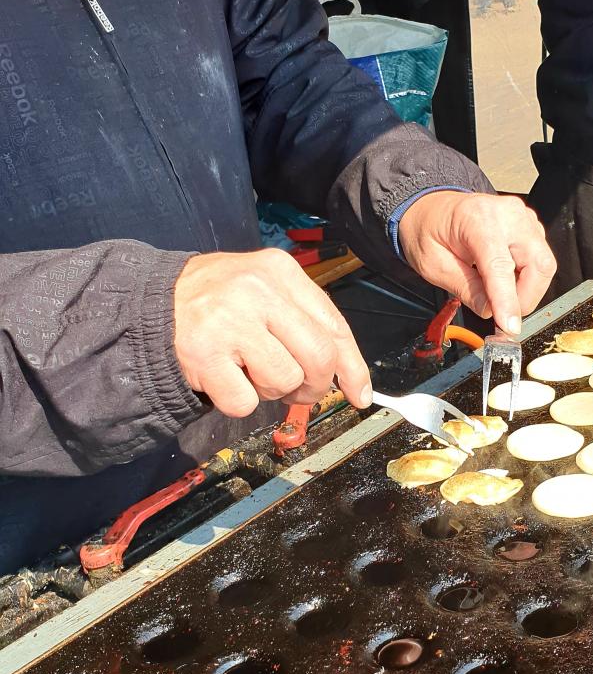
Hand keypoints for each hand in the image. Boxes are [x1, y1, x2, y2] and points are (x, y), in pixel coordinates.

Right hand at [173, 248, 371, 417]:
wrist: (152, 303)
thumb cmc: (218, 301)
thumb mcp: (264, 289)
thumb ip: (306, 322)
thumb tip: (350, 376)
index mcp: (280, 271)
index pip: (334, 324)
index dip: (352, 365)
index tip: (360, 392)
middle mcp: (258, 291)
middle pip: (318, 356)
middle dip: (315, 385)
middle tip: (301, 390)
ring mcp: (230, 323)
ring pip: (285, 380)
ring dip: (272, 389)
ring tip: (249, 369)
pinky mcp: (205, 355)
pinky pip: (246, 402)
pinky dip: (239, 400)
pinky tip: (225, 376)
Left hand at [397, 191, 555, 333]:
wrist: (431, 207)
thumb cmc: (428, 230)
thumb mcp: (432, 264)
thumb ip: (464, 288)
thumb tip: (490, 311)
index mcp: (477, 219)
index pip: (500, 265)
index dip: (508, 300)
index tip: (510, 327)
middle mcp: (507, 214)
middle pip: (538, 263)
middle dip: (525, 298)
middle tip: (503, 315)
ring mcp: (522, 217)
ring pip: (544, 263)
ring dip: (526, 289)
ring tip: (497, 293)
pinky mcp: (530, 225)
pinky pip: (539, 258)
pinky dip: (526, 276)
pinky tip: (503, 278)